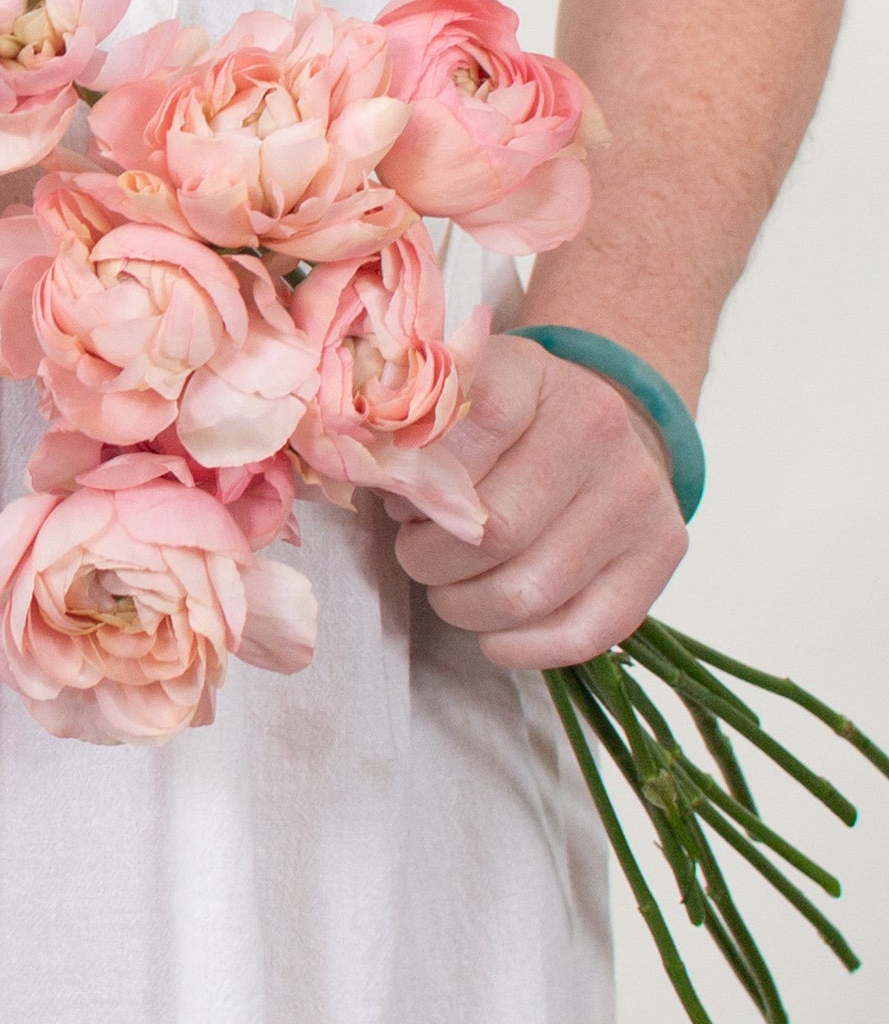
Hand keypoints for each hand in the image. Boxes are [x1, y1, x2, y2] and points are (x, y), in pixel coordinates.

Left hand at [392, 334, 688, 669]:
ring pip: (528, 591)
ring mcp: (637, 492)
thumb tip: (361, 478)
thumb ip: (400, 433)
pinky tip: (492, 633)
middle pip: (492, 532)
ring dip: (465, 606)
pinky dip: (520, 647)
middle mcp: (596, 427)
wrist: (594, 422)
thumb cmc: (496, 423)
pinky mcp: (661, 549)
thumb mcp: (447, 400)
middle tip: (417, 551)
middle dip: (429, 559)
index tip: (396, 498)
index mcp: (532, 376)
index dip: (416, 482)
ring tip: (451, 586)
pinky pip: (583, 632)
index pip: (467, 434)